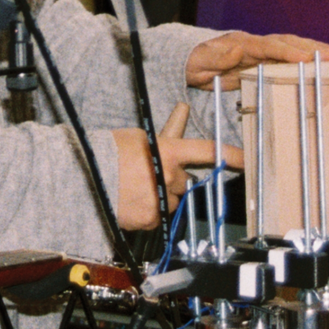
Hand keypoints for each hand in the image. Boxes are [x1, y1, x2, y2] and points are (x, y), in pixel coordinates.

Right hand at [111, 102, 240, 229]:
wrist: (81, 178)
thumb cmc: (107, 152)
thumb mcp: (138, 136)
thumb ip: (165, 132)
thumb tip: (183, 109)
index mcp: (168, 151)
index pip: (207, 151)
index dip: (230, 155)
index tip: (247, 160)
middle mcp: (170, 175)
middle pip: (185, 182)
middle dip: (172, 180)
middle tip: (149, 175)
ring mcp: (161, 199)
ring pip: (172, 201)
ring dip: (161, 197)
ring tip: (135, 189)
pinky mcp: (150, 219)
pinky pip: (157, 217)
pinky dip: (148, 212)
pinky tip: (131, 202)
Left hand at [184, 31, 328, 90]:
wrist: (191, 61)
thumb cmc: (194, 61)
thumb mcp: (200, 62)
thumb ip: (218, 57)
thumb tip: (238, 48)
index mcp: (242, 43)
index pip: (268, 46)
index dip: (287, 52)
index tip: (304, 58)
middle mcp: (255, 43)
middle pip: (286, 42)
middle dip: (310, 46)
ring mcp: (261, 50)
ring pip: (291, 47)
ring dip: (313, 49)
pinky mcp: (264, 60)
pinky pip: (287, 58)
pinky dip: (305, 58)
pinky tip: (320, 63)